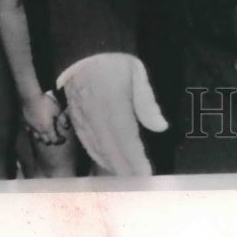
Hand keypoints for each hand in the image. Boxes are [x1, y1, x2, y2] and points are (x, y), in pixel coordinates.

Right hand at [22, 91, 69, 145]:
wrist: (31, 98)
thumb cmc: (46, 104)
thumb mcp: (58, 110)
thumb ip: (63, 119)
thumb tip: (66, 126)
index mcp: (48, 128)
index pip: (54, 140)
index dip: (59, 140)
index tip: (63, 138)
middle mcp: (39, 130)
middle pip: (45, 141)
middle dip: (51, 140)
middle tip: (56, 136)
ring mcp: (32, 128)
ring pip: (37, 137)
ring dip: (42, 137)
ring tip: (46, 133)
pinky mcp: (26, 123)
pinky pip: (30, 131)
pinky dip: (34, 131)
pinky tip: (36, 128)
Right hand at [62, 54, 168, 175]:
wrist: (81, 52)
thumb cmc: (114, 61)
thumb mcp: (136, 72)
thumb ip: (146, 101)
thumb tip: (161, 127)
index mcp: (113, 104)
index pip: (126, 138)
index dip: (135, 159)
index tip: (146, 174)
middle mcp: (95, 116)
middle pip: (110, 149)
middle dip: (125, 169)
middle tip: (138, 184)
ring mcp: (82, 119)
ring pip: (97, 149)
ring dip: (112, 166)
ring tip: (127, 179)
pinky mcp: (75, 119)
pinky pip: (87, 143)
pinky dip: (99, 157)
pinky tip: (108, 164)